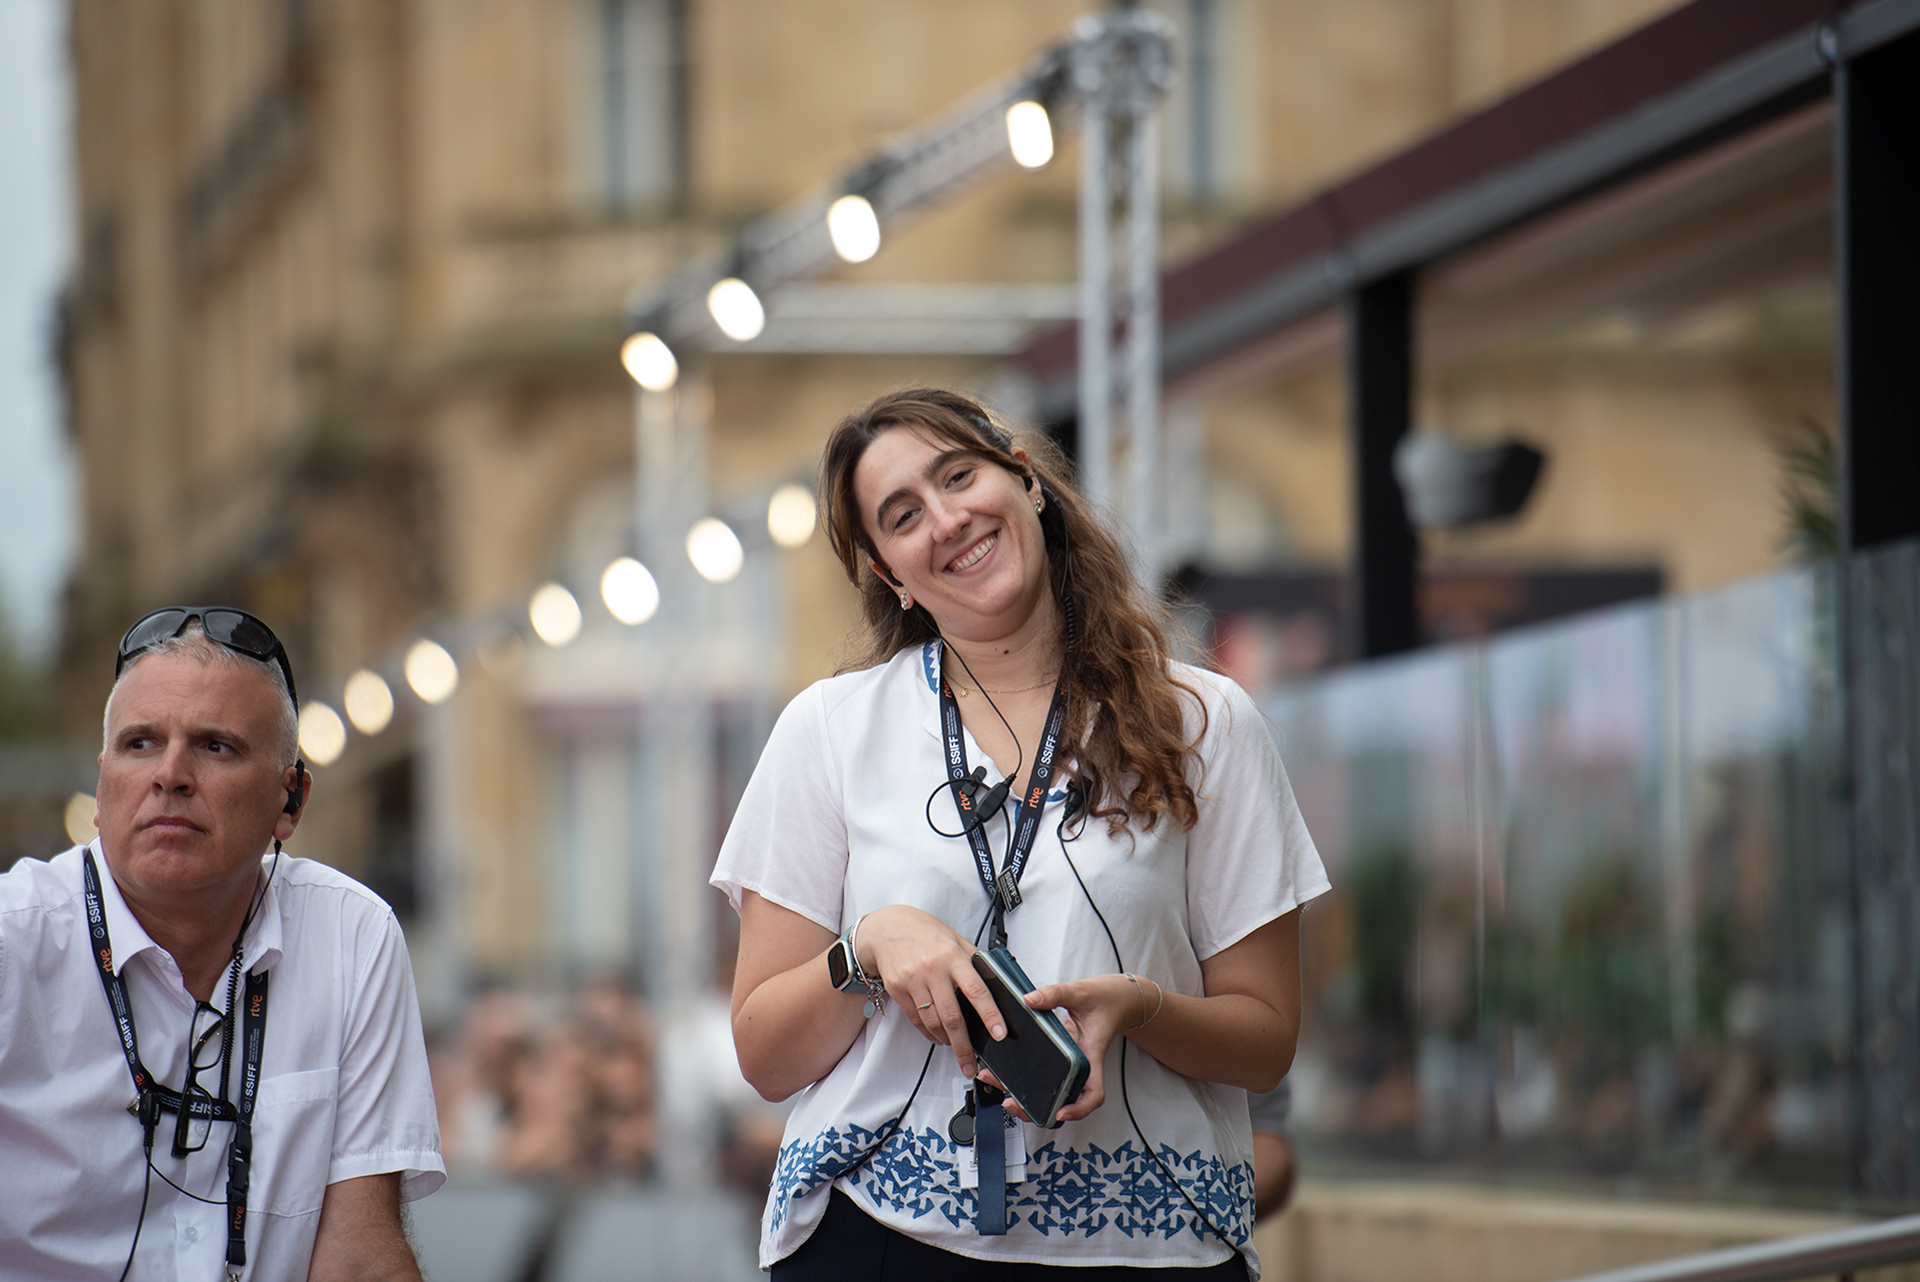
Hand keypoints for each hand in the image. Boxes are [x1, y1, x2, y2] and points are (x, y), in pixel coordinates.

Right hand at [858, 906, 1004, 1077]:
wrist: (886, 927)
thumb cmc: (924, 932)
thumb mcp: (955, 938)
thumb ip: (973, 961)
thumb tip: (995, 984)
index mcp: (953, 956)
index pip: (977, 990)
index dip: (990, 1014)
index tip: (999, 1033)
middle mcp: (933, 969)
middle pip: (952, 1016)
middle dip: (963, 1045)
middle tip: (970, 1064)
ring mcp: (913, 980)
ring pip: (933, 1022)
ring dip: (946, 1041)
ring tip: (955, 1049)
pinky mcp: (898, 989)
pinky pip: (916, 1019)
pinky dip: (929, 1033)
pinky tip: (938, 1037)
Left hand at [1000, 973, 1150, 1123]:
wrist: (1118, 998)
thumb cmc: (1108, 999)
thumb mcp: (1080, 992)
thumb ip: (1055, 994)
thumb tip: (1030, 1000)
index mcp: (1091, 1055)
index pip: (1093, 1093)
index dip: (1078, 1109)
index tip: (1061, 1113)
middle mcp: (1083, 1065)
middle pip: (1066, 1102)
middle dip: (1040, 1110)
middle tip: (1013, 1104)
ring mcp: (1074, 1064)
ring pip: (1057, 1093)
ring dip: (1032, 1099)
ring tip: (1005, 1092)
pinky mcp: (1066, 1058)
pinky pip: (1051, 1078)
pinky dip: (1032, 1083)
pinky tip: (1011, 1076)